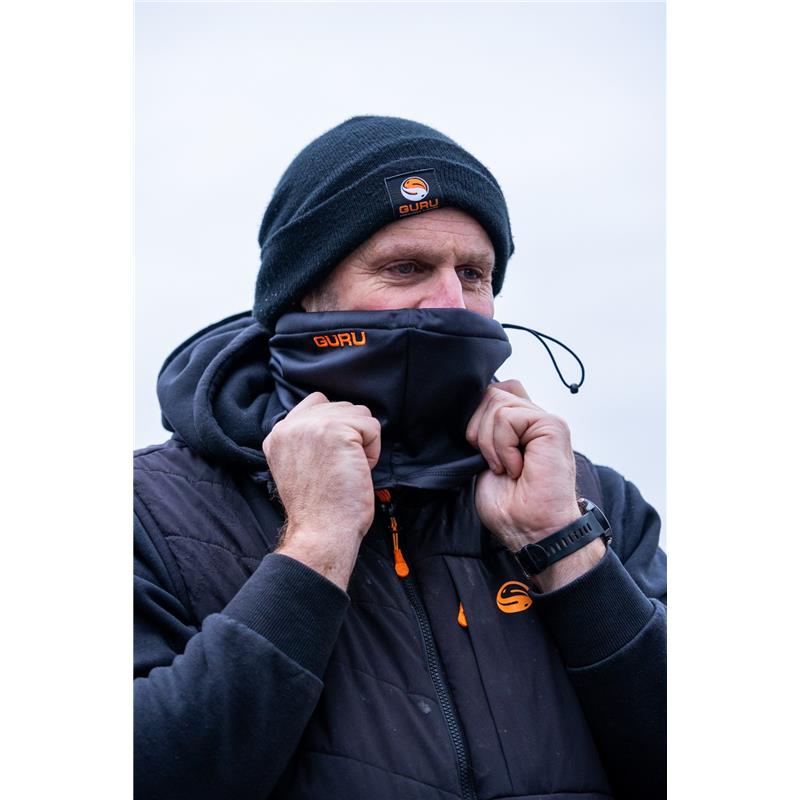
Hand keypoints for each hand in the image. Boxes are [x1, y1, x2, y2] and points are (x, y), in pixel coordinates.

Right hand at [262, 392, 380, 589]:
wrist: (321, 531)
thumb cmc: (319, 508)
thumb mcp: (297, 465)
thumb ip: (306, 439)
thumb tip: (339, 421)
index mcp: (278, 434)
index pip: (317, 402)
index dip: (336, 426)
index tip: (333, 457)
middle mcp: (290, 425)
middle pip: (342, 407)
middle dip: (351, 434)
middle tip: (340, 467)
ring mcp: (311, 425)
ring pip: (359, 413)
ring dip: (363, 441)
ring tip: (348, 468)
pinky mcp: (335, 430)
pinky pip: (372, 426)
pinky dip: (373, 450)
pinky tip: (358, 470)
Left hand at [467, 380, 602, 589]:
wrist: (531, 530)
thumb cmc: (509, 506)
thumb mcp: (484, 460)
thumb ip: (484, 430)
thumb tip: (467, 407)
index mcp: (520, 427)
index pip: (495, 390)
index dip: (478, 412)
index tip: (476, 447)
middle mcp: (534, 420)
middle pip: (491, 392)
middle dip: (478, 428)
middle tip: (490, 462)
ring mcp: (545, 421)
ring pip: (496, 402)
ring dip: (489, 441)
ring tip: (505, 468)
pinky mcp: (552, 425)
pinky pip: (508, 417)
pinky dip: (502, 445)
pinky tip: (515, 468)